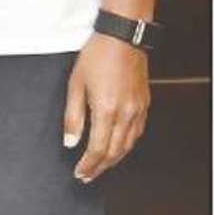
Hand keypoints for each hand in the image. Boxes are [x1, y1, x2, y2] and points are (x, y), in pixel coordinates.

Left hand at [65, 33, 149, 182]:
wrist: (122, 38)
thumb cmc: (96, 57)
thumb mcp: (75, 84)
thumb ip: (72, 117)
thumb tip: (70, 143)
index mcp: (106, 110)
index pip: (98, 149)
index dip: (88, 165)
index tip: (79, 173)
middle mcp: (126, 114)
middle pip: (114, 152)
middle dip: (100, 167)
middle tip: (86, 176)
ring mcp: (138, 110)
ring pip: (128, 145)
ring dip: (113, 159)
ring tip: (99, 166)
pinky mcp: (144, 104)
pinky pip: (137, 133)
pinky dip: (126, 145)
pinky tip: (117, 147)